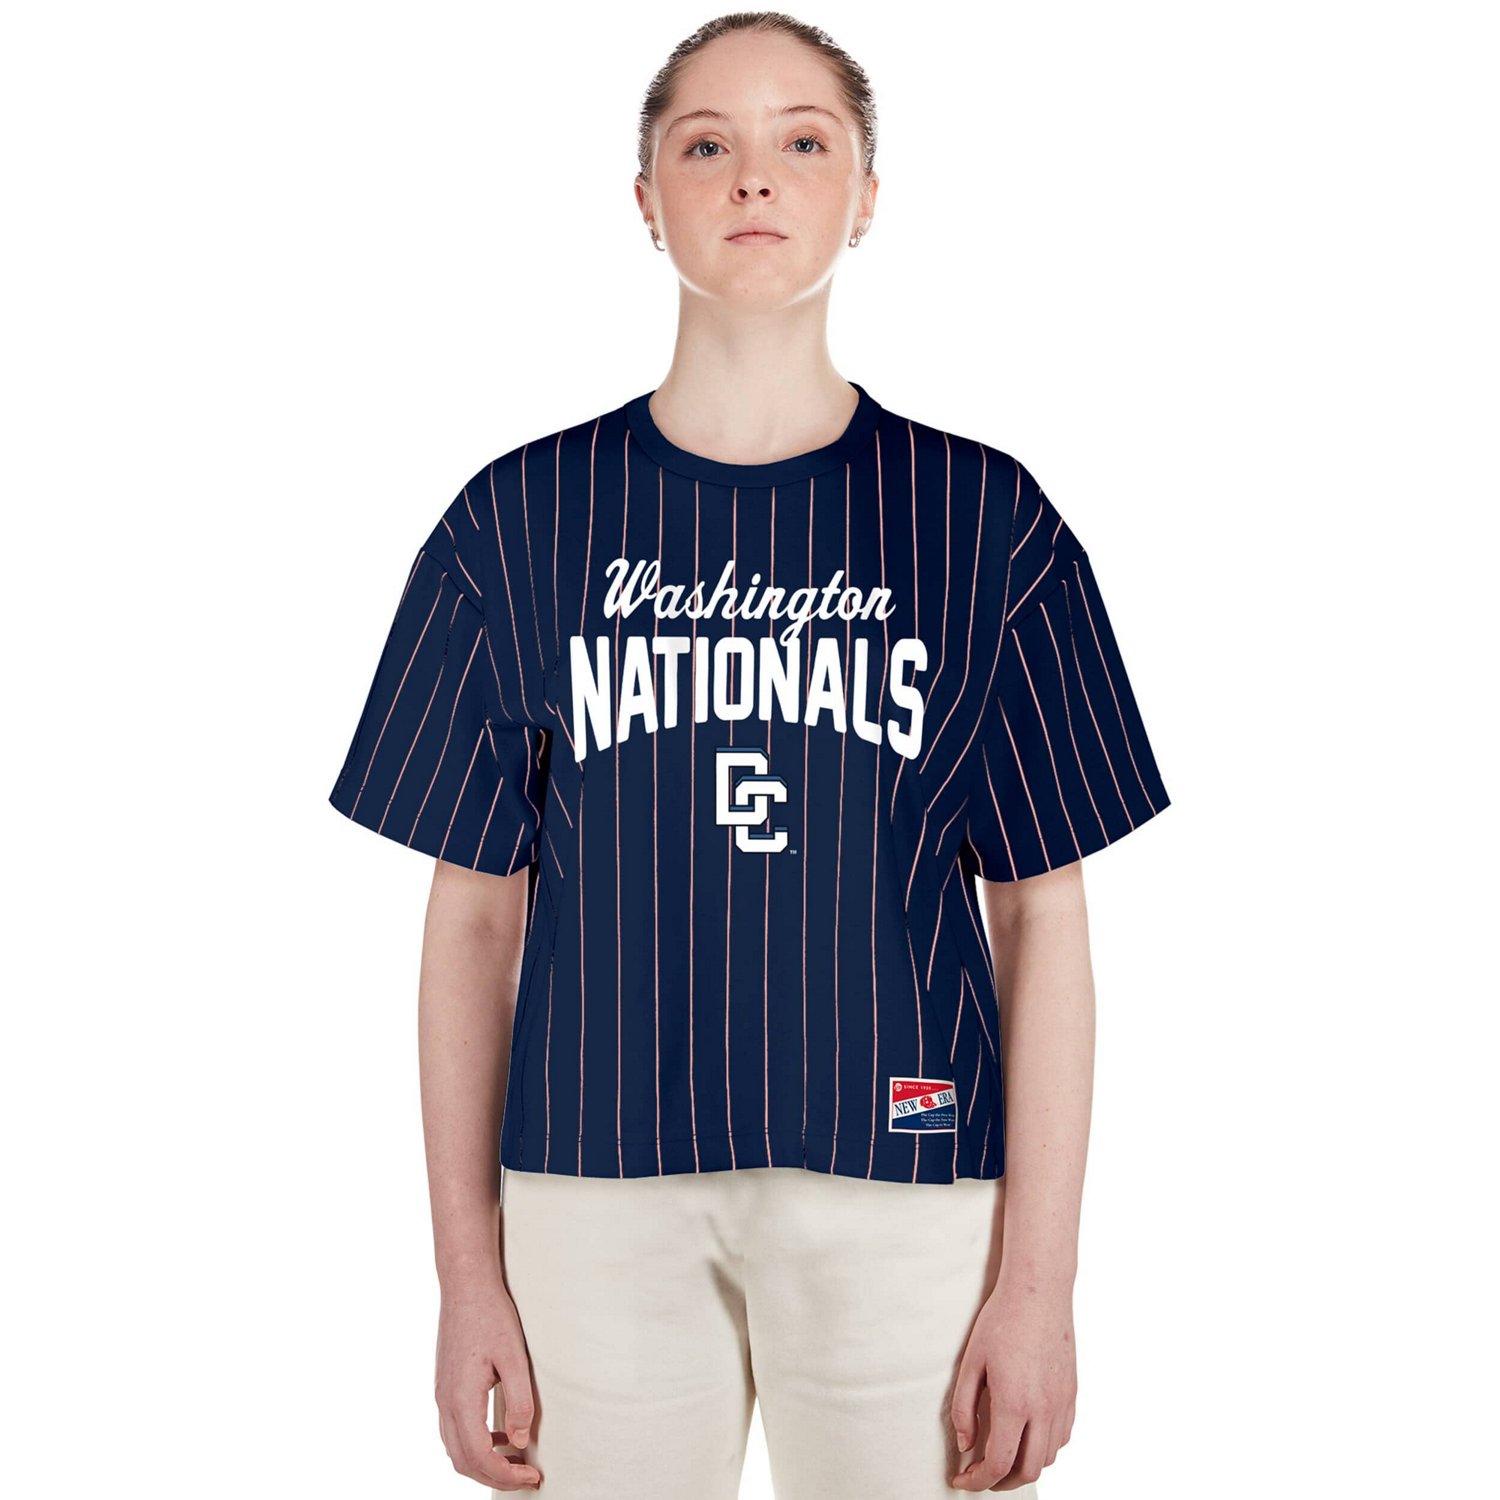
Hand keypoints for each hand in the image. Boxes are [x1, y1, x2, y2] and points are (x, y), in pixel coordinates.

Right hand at [435, 1274, 540, 1489]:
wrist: (465, 1285)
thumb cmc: (491, 1315)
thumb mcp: (514, 1356)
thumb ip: (520, 1400)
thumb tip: (520, 1441)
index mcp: (461, 1398)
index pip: (480, 1456)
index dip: (506, 1475)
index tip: (533, 1477)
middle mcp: (445, 1402)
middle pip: (463, 1462)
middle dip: (494, 1477)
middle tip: (526, 1478)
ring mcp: (442, 1396)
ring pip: (455, 1449)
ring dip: (483, 1463)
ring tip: (516, 1462)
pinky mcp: (445, 1387)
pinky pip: (455, 1430)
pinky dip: (476, 1444)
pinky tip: (501, 1434)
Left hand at [948, 1277, 1076, 1489]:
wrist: (1039, 1291)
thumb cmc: (1002, 1321)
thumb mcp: (971, 1362)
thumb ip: (964, 1407)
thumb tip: (965, 1445)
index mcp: (1015, 1403)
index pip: (999, 1464)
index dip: (978, 1481)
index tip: (961, 1479)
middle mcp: (1044, 1410)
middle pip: (1027, 1471)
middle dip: (1001, 1483)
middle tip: (980, 1475)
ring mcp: (1062, 1403)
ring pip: (1048, 1458)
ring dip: (1024, 1466)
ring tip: (1002, 1457)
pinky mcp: (1072, 1394)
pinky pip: (1062, 1437)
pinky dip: (1044, 1449)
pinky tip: (1027, 1436)